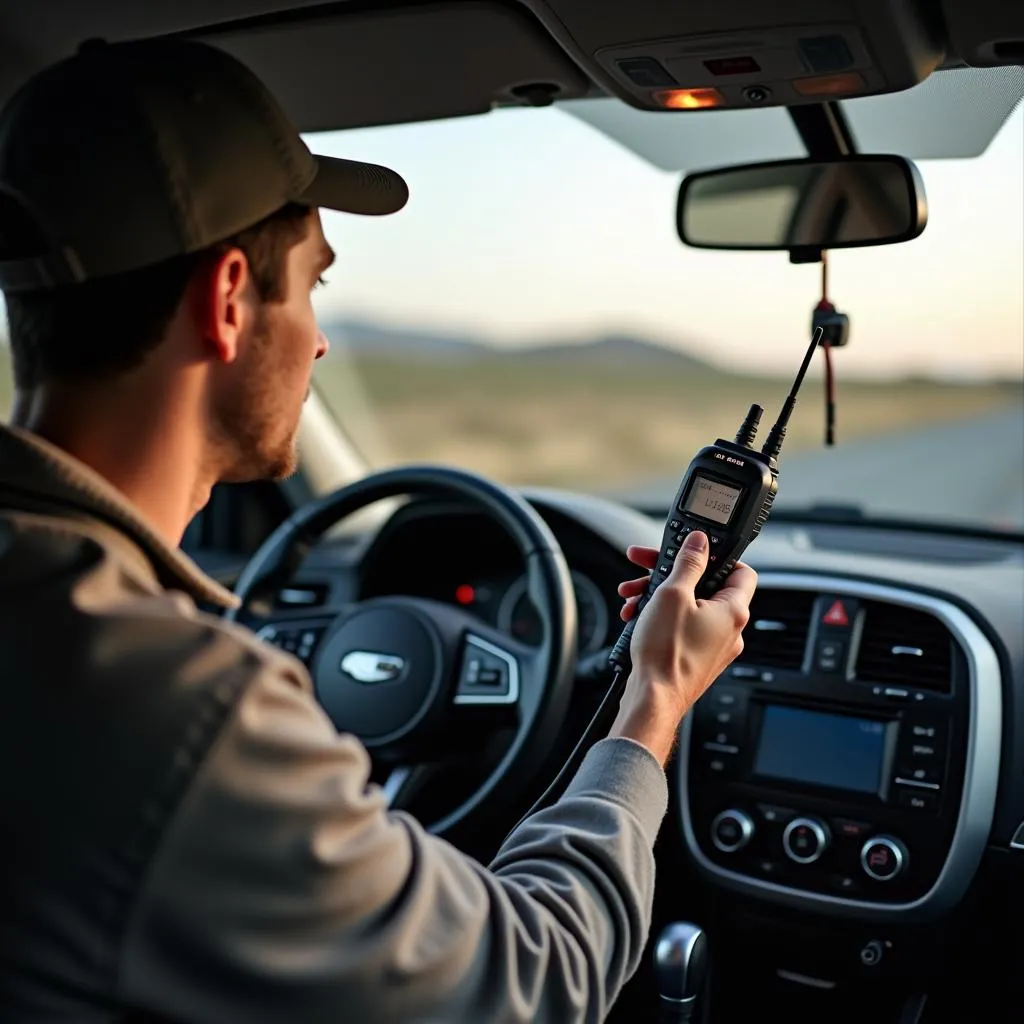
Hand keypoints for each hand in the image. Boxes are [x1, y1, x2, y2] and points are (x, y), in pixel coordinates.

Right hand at [609, 532, 756, 764]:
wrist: (653, 698)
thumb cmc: (666, 652)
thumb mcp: (673, 594)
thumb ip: (689, 563)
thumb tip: (700, 542)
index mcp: (733, 611)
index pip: (742, 570)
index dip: (718, 556)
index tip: (693, 551)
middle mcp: (730, 630)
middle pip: (707, 587)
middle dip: (672, 576)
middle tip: (648, 568)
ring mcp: (715, 647)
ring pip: (691, 608)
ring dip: (660, 597)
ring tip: (635, 597)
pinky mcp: (698, 659)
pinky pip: (684, 628)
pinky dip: (662, 618)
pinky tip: (639, 618)